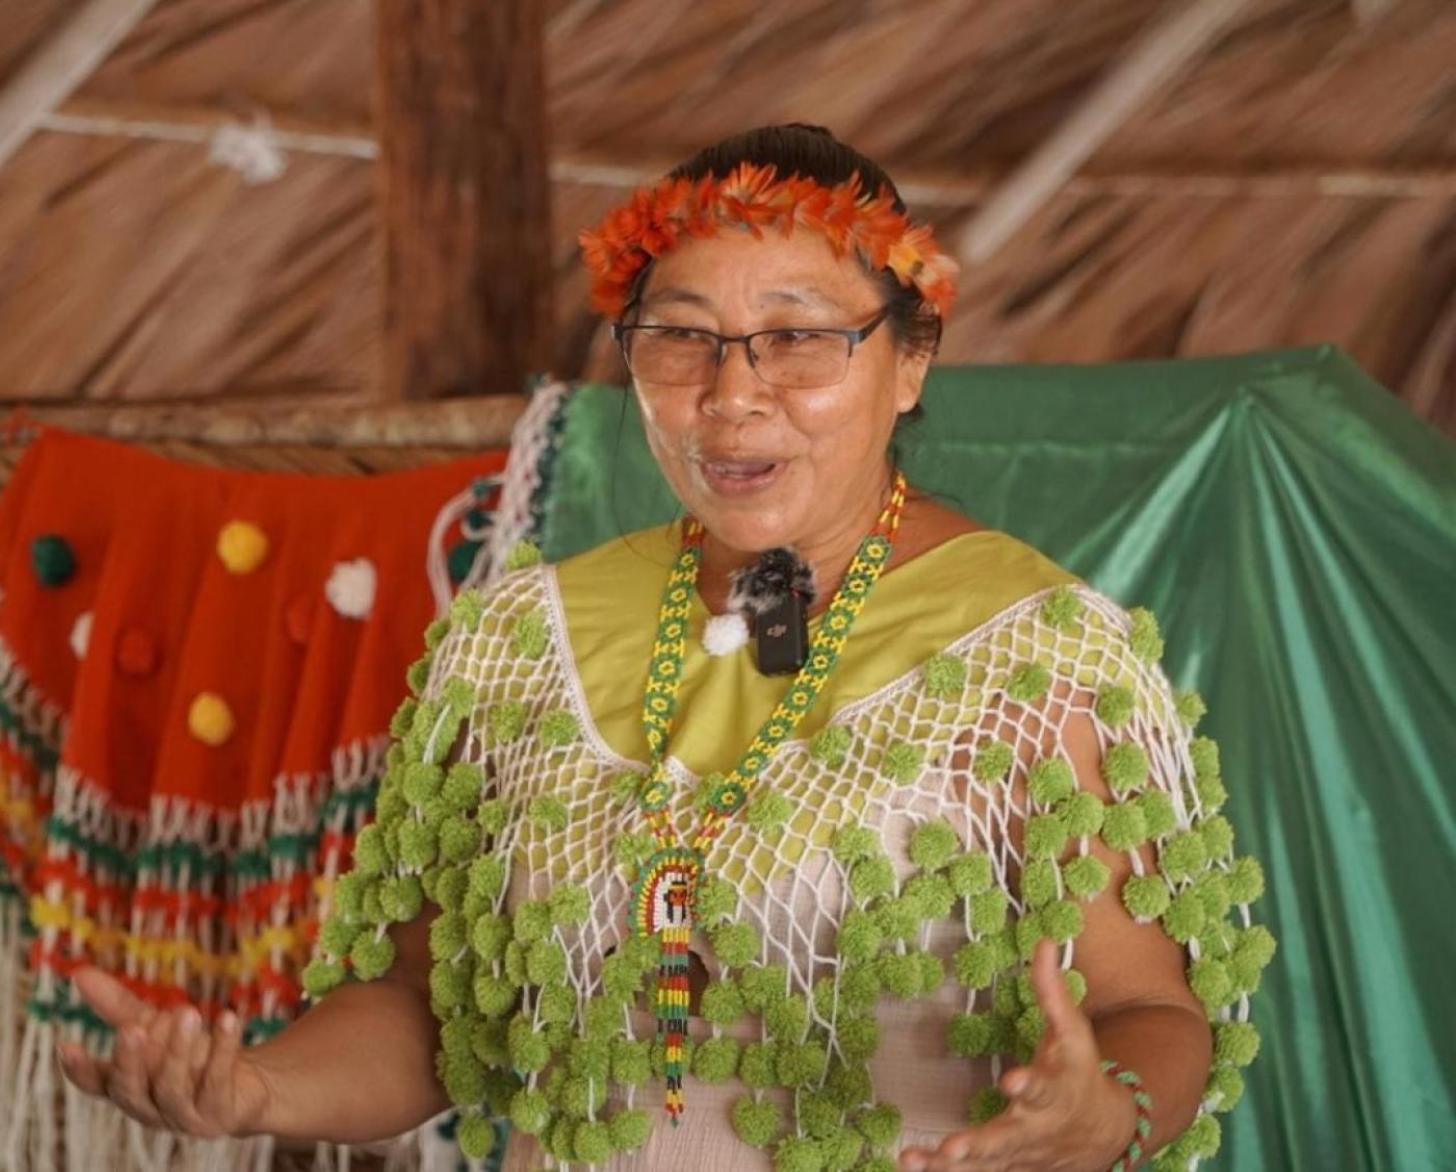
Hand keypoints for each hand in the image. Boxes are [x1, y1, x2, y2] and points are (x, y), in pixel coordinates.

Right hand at [56, 966, 275, 1138]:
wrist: (246, 1087)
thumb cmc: (189, 1056)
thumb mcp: (154, 1028)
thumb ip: (118, 1007)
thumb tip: (79, 974)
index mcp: (128, 1087)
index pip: (95, 1084)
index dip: (80, 1069)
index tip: (66, 1045)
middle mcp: (149, 1106)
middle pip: (129, 1089)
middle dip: (129, 1060)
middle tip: (133, 1028)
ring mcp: (182, 1114)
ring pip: (171, 1087)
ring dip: (178, 1050)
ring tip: (188, 1012)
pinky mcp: (216, 1112)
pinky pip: (216, 1081)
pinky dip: (222, 1049)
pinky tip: (229, 1019)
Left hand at [898, 939, 1135, 1171]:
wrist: (1106, 1132)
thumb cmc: (1080, 1071)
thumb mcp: (1073, 1030)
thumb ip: (1053, 990)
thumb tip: (1045, 940)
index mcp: (1054, 1089)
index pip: (1043, 1086)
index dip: (1028, 1084)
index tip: (1011, 1080)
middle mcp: (1035, 1127)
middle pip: (1007, 1139)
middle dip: (980, 1145)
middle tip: (954, 1148)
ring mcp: (1019, 1154)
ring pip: (984, 1166)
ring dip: (949, 1166)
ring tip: (912, 1158)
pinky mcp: (1006, 1168)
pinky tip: (908, 1164)